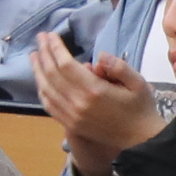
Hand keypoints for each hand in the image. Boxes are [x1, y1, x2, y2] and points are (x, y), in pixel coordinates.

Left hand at [29, 32, 160, 175]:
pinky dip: (41, 89)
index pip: (65, 64)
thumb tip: (99, 56)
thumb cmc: (140, 108)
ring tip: (34, 55)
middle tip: (39, 38)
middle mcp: (78, 103)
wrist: (141, 140)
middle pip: (52, 74)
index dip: (55, 48)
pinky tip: (40, 80)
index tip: (50, 35)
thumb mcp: (138, 82)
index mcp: (94, 91)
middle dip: (43, 54)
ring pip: (46, 89)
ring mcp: (71, 115)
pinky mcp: (70, 124)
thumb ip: (119, 66)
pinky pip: (49, 105)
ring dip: (37, 71)